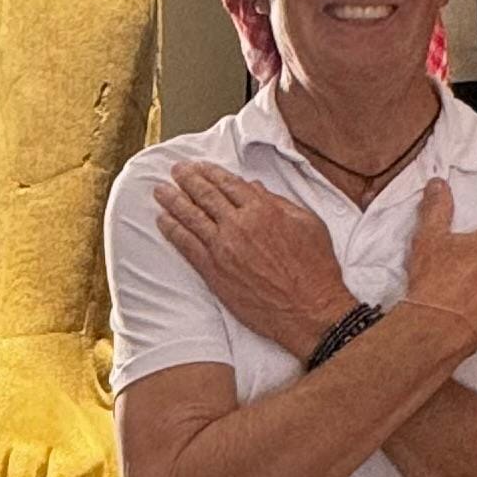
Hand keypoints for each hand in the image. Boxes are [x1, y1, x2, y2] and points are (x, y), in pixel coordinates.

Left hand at [153, 164, 352, 357]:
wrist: (309, 310)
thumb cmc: (316, 268)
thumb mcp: (308, 224)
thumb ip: (279, 202)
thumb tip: (254, 188)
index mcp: (263, 209)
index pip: (229, 183)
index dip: (211, 172)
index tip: (199, 166)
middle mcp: (239, 225)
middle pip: (206, 195)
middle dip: (187, 180)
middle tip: (175, 171)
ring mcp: (223, 248)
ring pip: (191, 217)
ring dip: (173, 201)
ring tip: (161, 191)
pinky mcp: (213, 272)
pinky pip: (186, 245)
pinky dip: (172, 230)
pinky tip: (163, 221)